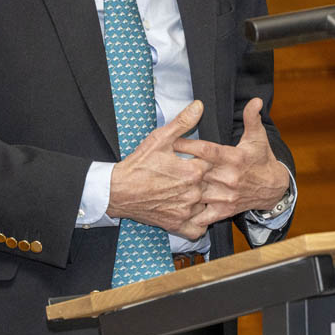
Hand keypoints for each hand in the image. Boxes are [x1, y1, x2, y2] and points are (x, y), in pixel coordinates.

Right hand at [107, 101, 212, 239]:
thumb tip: (199, 106)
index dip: (211, 160)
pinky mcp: (177, 224)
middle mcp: (193, 193)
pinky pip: (198, 228)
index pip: (215, 163)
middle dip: (210, 180)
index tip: (204, 159)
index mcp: (193, 171)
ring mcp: (186, 211)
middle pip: (214, 186)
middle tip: (199, 176)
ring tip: (195, 192)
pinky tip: (192, 212)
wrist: (118, 190)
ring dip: (205, 200)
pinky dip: (198, 222)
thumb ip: (183, 122)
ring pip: (208, 206)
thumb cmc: (139, 164)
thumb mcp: (160, 138)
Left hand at [172, 98, 290, 228]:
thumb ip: (252, 118)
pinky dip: (190, 214)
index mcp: (234, 158)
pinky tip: (174, 209)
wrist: (273, 188)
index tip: (172, 140)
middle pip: (199, 171)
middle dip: (179, 167)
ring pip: (198, 193)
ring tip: (161, 185)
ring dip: (181, 190)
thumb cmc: (261, 159)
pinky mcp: (224, 210)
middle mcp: (229, 178)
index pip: (207, 150)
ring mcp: (226, 196)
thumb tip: (255, 99)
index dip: (188, 145)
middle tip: (159, 162)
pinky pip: (204, 215)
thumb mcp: (258, 137)